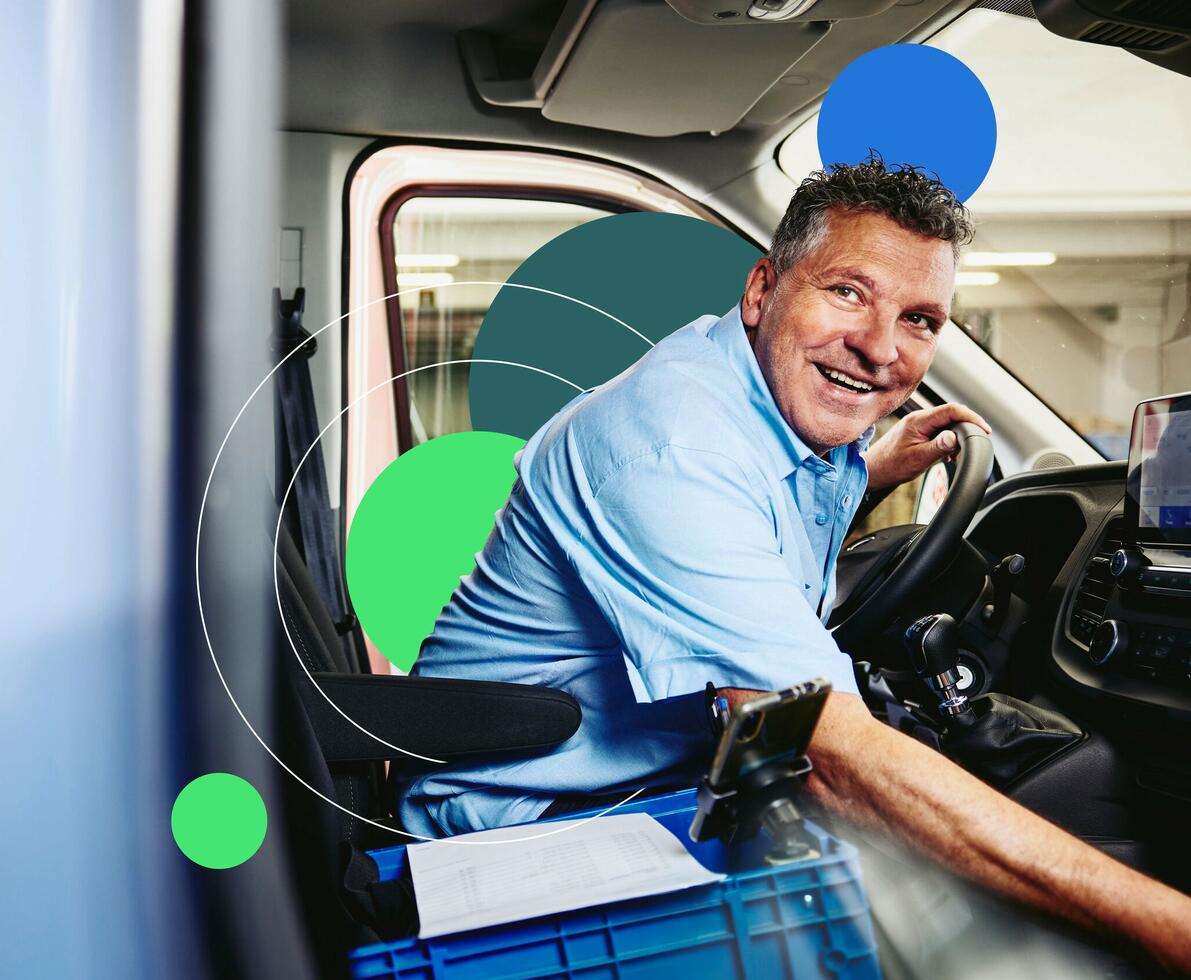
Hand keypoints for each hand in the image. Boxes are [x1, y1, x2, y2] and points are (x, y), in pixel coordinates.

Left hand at [862, 403, 990, 490]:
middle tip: (974, 443)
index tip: (984, 429)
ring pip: (947, 423)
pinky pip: (939, 430)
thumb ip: (938, 447)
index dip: (971, 417)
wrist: (873, 470)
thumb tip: (955, 437)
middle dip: (966, 427)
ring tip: (957, 454)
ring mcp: (918, 424)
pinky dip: (948, 440)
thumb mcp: (917, 459)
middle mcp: (919, 419)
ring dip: (957, 436)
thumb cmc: (891, 465)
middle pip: (951, 414)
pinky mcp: (918, 432)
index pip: (951, 410)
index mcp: (918, 421)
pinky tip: (949, 454)